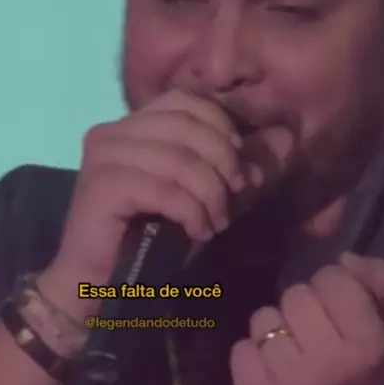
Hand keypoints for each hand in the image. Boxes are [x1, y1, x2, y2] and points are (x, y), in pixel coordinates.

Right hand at [40, 90, 291, 319]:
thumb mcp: (201, 196)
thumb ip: (235, 167)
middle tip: (232, 199)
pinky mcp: (101, 186)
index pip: (185, 100)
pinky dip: (190, 212)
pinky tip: (196, 232)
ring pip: (178, 158)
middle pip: (186, 126)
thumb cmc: (149, 239)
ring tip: (215, 222)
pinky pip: (164, 189)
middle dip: (222, 163)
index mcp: (131, 124)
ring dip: (209, 194)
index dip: (221, 126)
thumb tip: (285, 139)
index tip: (238, 166)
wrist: (98, 283)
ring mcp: (102, 156)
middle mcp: (111, 131)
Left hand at [230, 253, 383, 384]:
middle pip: (295, 295)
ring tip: (291, 355)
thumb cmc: (359, 376)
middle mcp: (330, 365)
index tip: (336, 313)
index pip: (333, 279)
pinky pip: (240, 348)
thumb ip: (377, 283)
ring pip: (265, 319)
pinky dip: (250, 357)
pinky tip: (270, 373)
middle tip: (312, 337)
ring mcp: (291, 383)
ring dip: (274, 332)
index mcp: (369, 345)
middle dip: (301, 310)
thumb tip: (344, 260)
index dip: (332, 289)